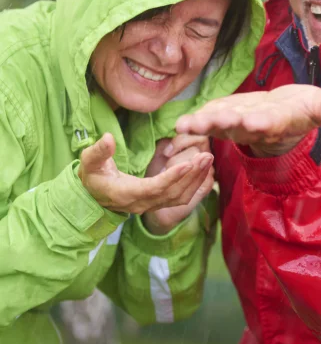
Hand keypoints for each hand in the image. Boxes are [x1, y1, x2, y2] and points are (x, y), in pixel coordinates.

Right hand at [78, 133, 212, 218]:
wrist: (93, 196)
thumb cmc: (92, 176)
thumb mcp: (89, 162)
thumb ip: (98, 151)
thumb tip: (108, 138)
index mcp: (127, 194)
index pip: (155, 188)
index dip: (172, 177)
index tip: (189, 163)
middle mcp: (143, 203)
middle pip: (173, 192)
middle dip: (192, 175)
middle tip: (207, 155)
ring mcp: (152, 205)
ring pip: (180, 197)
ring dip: (197, 179)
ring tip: (208, 159)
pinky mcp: (158, 203)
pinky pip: (181, 198)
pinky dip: (195, 185)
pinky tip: (203, 170)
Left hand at [175, 85, 320, 156]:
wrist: (283, 117)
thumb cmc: (302, 110)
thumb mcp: (319, 107)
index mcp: (278, 121)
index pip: (271, 122)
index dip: (263, 122)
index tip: (254, 121)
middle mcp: (255, 126)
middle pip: (239, 125)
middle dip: (225, 123)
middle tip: (211, 122)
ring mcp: (237, 124)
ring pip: (219, 124)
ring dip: (202, 124)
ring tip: (185, 126)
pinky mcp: (224, 115)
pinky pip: (208, 117)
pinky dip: (195, 120)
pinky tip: (180, 123)